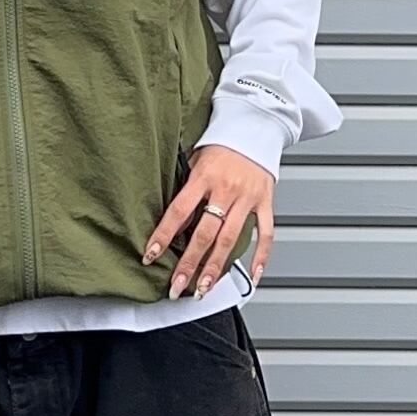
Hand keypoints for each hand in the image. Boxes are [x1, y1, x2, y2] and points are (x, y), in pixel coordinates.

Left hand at [143, 144, 275, 297]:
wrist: (256, 127)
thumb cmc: (222, 145)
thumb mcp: (196, 160)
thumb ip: (187, 189)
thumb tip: (172, 222)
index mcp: (204, 177)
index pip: (178, 212)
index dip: (163, 236)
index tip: (150, 256)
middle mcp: (226, 189)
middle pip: (204, 233)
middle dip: (189, 263)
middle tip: (176, 286)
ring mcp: (248, 197)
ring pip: (230, 239)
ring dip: (216, 267)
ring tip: (204, 288)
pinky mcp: (266, 202)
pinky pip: (266, 234)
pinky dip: (261, 257)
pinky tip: (254, 276)